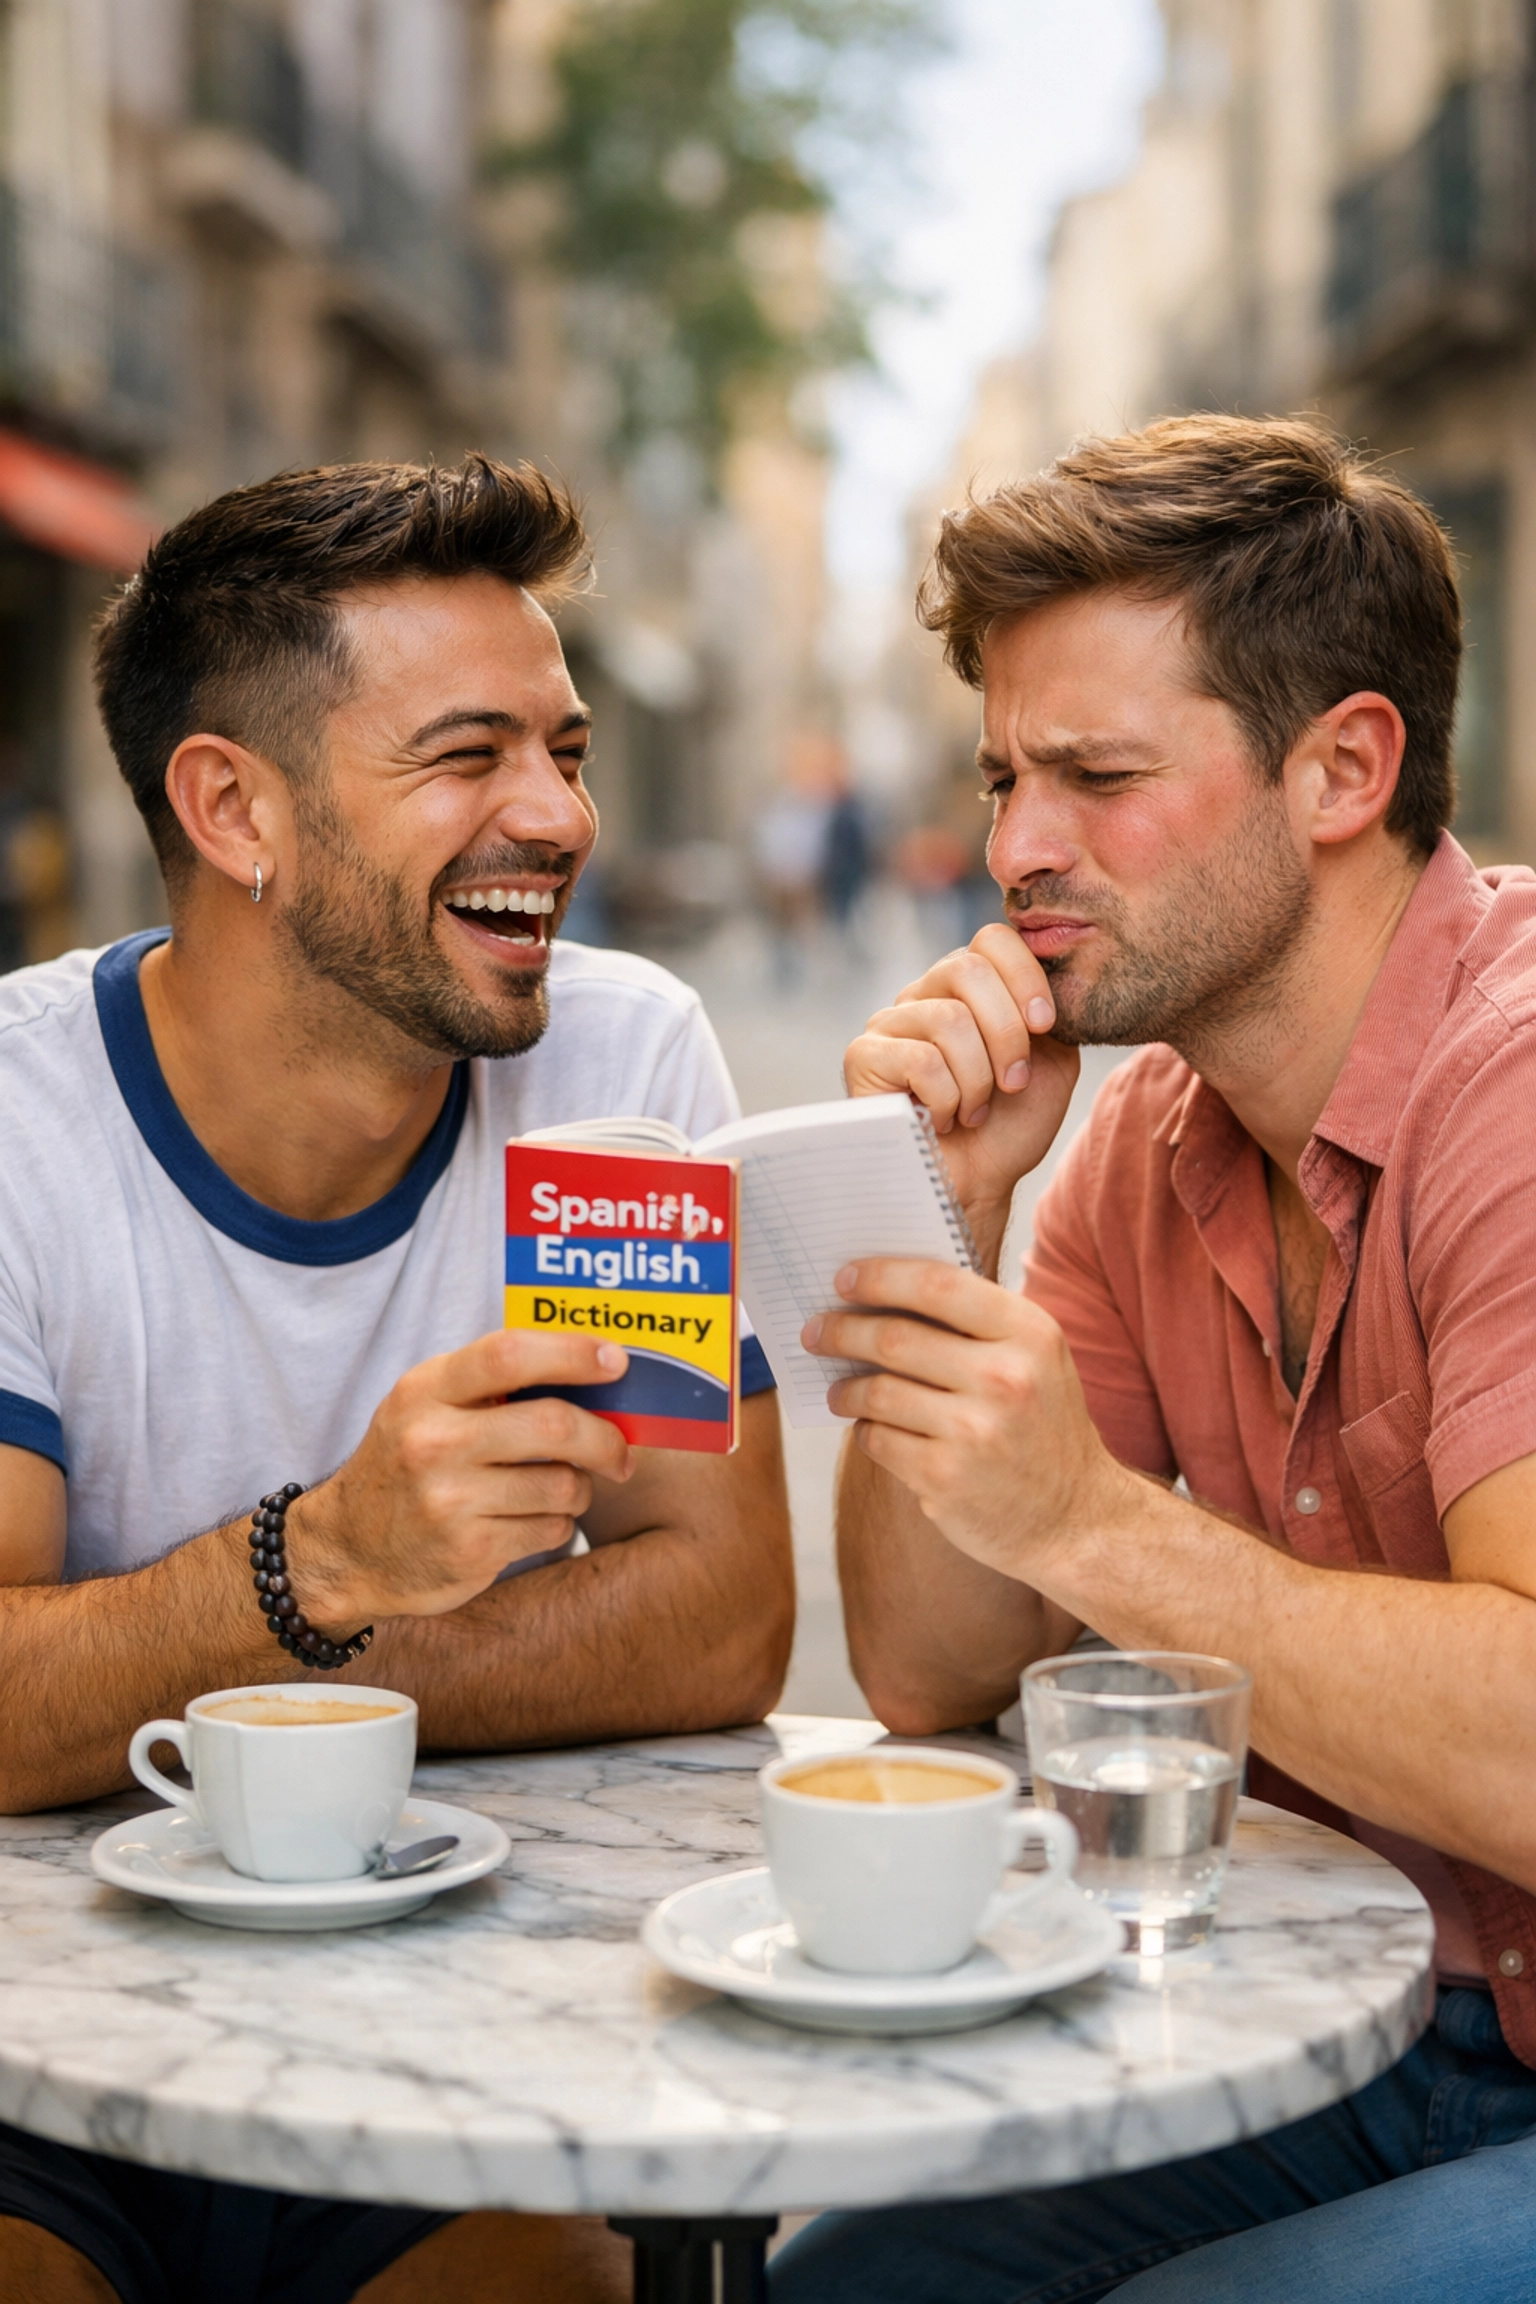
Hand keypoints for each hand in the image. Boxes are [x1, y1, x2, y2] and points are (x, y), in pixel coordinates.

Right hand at [283, 1330, 635, 1626]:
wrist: (345, 1550)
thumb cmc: (404, 1465)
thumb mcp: (424, 1407)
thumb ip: (489, 1385)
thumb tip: (589, 1371)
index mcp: (424, 1392)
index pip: (508, 1355)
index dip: (571, 1353)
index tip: (615, 1361)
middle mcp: (432, 1442)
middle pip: (553, 1426)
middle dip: (604, 1439)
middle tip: (620, 1451)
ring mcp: (449, 1501)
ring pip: (563, 1485)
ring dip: (579, 1489)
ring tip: (560, 1489)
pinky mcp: (469, 1551)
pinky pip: (551, 1530)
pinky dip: (557, 1525)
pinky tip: (529, 1521)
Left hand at [802, 1259, 1130, 1586]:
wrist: (1076, 1520)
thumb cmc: (1041, 1425)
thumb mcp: (1035, 1359)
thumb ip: (974, 1322)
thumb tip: (881, 1291)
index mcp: (1029, 1333)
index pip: (937, 1284)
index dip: (880, 1276)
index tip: (843, 1278)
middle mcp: (1006, 1379)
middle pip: (894, 1338)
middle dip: (842, 1331)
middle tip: (816, 1332)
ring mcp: (975, 1432)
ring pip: (877, 1392)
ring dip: (847, 1389)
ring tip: (840, 1390)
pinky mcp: (946, 1479)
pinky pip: (878, 1440)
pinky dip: (866, 1432)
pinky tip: (873, 1430)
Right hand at [842, 924, 1079, 1269]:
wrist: (976, 1184)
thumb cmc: (1010, 1125)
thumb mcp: (1051, 1060)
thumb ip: (1052, 1011)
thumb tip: (1052, 965)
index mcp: (970, 987)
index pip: (994, 938)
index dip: (1026, 976)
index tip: (1045, 1025)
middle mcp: (925, 994)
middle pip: (968, 968)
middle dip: (1006, 1034)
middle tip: (1012, 1083)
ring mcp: (889, 1023)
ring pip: (948, 1020)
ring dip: (978, 1079)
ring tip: (974, 1110)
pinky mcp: (863, 1057)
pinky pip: (920, 1059)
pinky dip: (948, 1099)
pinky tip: (943, 1120)